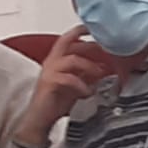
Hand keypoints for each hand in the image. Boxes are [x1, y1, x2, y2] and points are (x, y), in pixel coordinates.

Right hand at [16, 27, 112, 145]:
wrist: (40, 120)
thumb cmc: (55, 102)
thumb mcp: (77, 84)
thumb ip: (88, 74)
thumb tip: (104, 68)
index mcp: (57, 60)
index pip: (68, 38)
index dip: (81, 30)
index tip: (95, 28)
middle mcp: (51, 62)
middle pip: (69, 42)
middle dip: (90, 45)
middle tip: (106, 49)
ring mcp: (49, 72)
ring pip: (72, 59)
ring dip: (89, 66)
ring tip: (100, 74)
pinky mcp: (49, 83)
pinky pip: (69, 78)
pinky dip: (82, 85)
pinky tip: (88, 92)